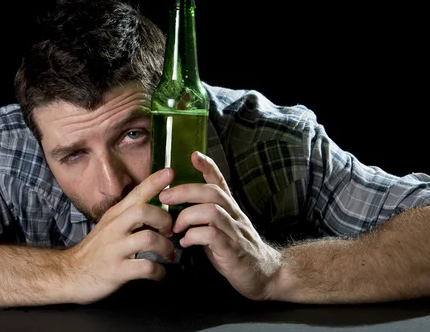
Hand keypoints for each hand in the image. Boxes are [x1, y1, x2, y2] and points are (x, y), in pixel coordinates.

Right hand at [66, 168, 175, 304]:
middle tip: (169, 232)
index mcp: (115, 215)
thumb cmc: (97, 249)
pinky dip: (159, 272)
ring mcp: (115, 249)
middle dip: (164, 220)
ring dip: (165, 247)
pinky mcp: (117, 271)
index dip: (154, 182)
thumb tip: (159, 210)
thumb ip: (131, 216)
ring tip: (168, 254)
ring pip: (148, 239)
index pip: (136, 193)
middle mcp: (114, 228)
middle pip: (144, 211)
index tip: (170, 172)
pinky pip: (146, 268)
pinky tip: (159, 273)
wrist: (71, 274)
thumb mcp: (110, 226)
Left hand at [159, 151, 281, 300]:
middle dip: (185, 190)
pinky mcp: (233, 251)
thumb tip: (175, 206)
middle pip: (211, 192)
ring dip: (187, 216)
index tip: (194, 154)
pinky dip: (194, 236)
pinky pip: (212, 236)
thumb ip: (203, 215)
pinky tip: (185, 242)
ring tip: (175, 227)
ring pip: (212, 211)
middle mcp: (234, 215)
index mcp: (229, 208)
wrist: (265, 275)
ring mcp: (235, 232)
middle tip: (164, 197)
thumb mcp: (220, 227)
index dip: (208, 166)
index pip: (219, 180)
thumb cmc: (235, 249)